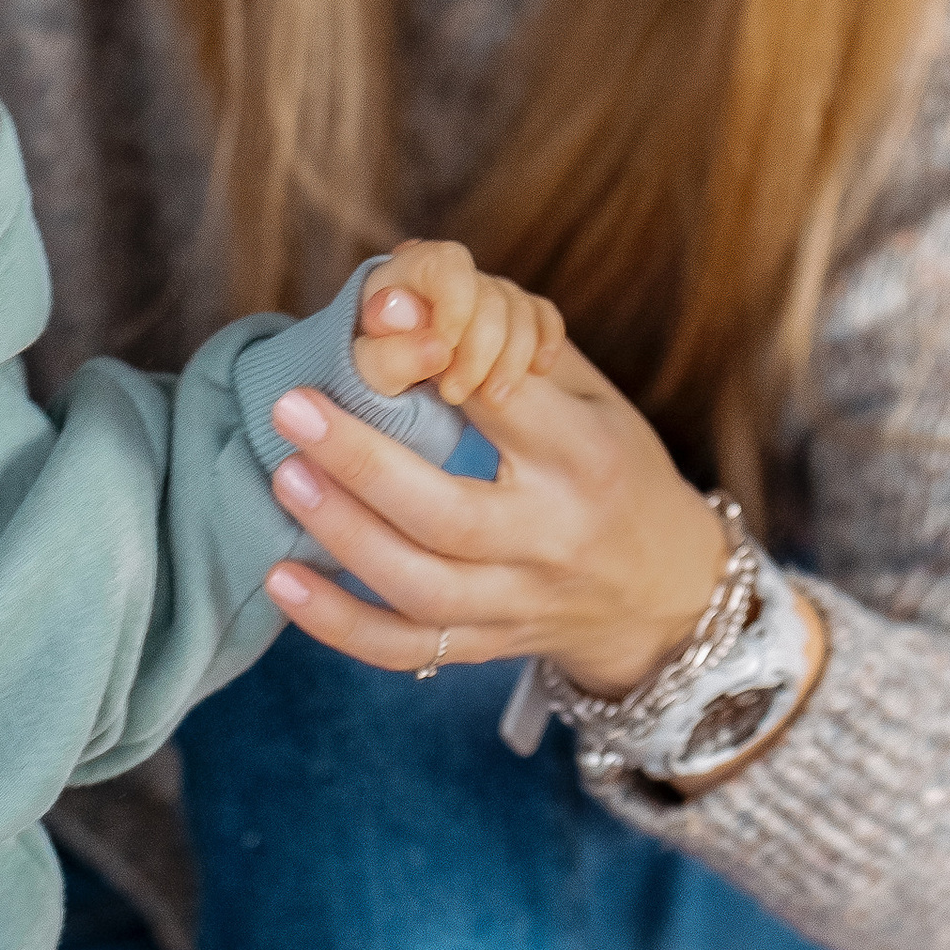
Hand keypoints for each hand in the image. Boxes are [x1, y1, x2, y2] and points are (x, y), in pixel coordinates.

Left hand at [263, 333, 745, 698]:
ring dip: (343, 536)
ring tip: (284, 478)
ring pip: (421, 589)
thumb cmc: (613, 467)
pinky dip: (338, 623)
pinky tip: (281, 582)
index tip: (374, 320)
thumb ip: (508, 350)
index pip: (504, 404)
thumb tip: (405, 299)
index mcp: (583, 457)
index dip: (437, 360)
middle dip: (363, 461)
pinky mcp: (486, 644)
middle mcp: (552, 538)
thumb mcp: (590, 397)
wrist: (668, 592)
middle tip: (292, 407)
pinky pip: (404, 650)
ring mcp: (518, 602)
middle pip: (450, 515)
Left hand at [350, 238, 565, 415]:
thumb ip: (389, 356)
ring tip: (492, 401)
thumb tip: (436, 347)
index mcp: (408, 270)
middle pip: (488, 295)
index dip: (455, 308)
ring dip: (512, 360)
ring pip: (520, 310)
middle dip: (479, 351)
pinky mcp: (516, 312)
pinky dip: (545, 343)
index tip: (442, 356)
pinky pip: (544, 315)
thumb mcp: (370, 372)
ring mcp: (487, 290)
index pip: (447, 265)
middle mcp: (451, 272)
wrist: (398, 386)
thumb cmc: (376, 372)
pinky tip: (537, 371)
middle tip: (454, 395)